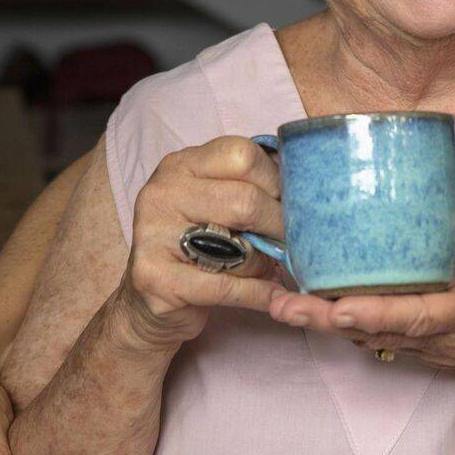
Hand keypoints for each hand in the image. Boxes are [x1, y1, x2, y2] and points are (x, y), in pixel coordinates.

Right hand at [113, 136, 289, 351]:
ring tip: (269, 268)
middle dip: (278, 225)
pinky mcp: (154, 278)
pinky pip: (224, 286)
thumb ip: (249, 185)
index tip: (290, 202)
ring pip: (237, 246)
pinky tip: (273, 296)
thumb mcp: (216, 201)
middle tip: (292, 240)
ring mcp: (153, 234)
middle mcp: (162, 192)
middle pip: (244, 200)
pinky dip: (257, 294)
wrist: (149, 300)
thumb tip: (304, 184)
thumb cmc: (197, 244)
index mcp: (182, 164)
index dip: (276, 180)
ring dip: (263, 263)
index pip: (242, 155)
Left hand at [267, 209, 454, 404]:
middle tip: (278, 301)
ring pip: (369, 334)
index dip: (370, 310)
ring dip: (326, 320)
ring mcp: (431, 346)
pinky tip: (324, 301)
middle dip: (323, 317)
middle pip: (371, 328)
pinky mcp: (428, 345)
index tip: (333, 304)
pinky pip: (380, 335)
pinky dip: (347, 321)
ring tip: (283, 298)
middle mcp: (440, 337)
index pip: (412, 315)